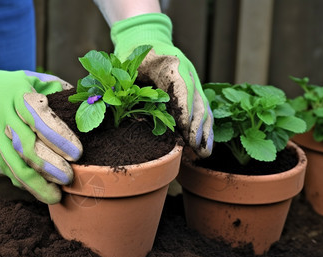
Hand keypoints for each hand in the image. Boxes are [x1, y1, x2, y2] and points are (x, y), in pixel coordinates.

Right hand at [0, 63, 81, 203]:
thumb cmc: (10, 86)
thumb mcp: (32, 78)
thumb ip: (57, 90)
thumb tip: (83, 106)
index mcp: (18, 95)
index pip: (38, 118)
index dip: (58, 137)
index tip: (77, 153)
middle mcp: (3, 116)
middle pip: (26, 147)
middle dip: (50, 166)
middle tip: (69, 177)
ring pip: (14, 165)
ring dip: (36, 183)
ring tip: (56, 195)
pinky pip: (6, 171)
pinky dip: (24, 184)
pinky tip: (40, 190)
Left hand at [110, 13, 212, 156]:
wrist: (149, 38)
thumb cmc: (134, 53)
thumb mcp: (125, 65)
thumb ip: (122, 85)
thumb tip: (117, 108)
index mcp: (170, 63)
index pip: (181, 88)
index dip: (184, 109)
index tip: (183, 129)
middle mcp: (187, 72)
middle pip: (196, 100)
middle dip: (195, 126)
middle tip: (192, 146)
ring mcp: (194, 81)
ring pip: (204, 107)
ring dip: (204, 131)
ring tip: (202, 153)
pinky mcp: (195, 90)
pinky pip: (204, 111)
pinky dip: (206, 129)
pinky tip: (205, 147)